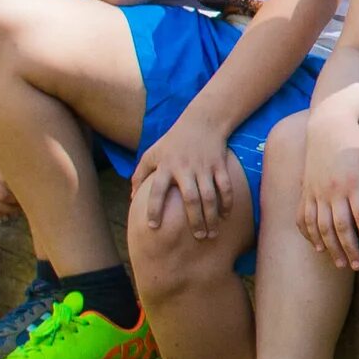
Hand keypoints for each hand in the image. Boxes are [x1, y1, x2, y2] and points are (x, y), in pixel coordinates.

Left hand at [136, 119, 245, 242]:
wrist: (202, 121)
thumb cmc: (173, 141)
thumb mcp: (152, 153)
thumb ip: (139, 175)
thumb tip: (130, 198)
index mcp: (166, 166)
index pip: (157, 190)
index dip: (153, 209)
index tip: (153, 227)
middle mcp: (185, 168)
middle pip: (190, 198)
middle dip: (195, 220)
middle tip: (197, 237)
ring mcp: (204, 167)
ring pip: (210, 196)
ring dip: (212, 216)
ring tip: (211, 234)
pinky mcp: (219, 165)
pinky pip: (225, 187)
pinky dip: (227, 202)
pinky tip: (226, 216)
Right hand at [296, 117, 358, 271]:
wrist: (327, 127)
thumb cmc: (355, 145)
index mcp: (352, 184)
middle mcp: (332, 190)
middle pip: (340, 227)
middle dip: (349, 250)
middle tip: (357, 266)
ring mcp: (315, 192)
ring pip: (320, 227)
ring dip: (330, 248)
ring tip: (340, 263)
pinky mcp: (305, 192)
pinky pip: (304, 218)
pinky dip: (309, 235)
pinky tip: (318, 247)